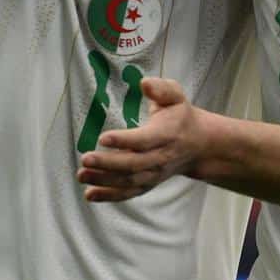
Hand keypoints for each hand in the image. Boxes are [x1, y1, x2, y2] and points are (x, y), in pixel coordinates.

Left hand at [78, 79, 202, 201]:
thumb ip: (161, 89)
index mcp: (167, 134)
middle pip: (134, 164)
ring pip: (129, 180)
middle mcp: (161, 157)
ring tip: (82, 175)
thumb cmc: (180, 116)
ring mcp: (154, 173)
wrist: (198, 145)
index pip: (144, 140)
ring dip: (104, 180)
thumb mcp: (176, 96)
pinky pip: (129, 193)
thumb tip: (144, 83)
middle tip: (85, 158)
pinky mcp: (148, 183)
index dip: (124, 141)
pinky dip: (110, 196)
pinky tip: (90, 194)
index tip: (103, 137)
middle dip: (108, 163)